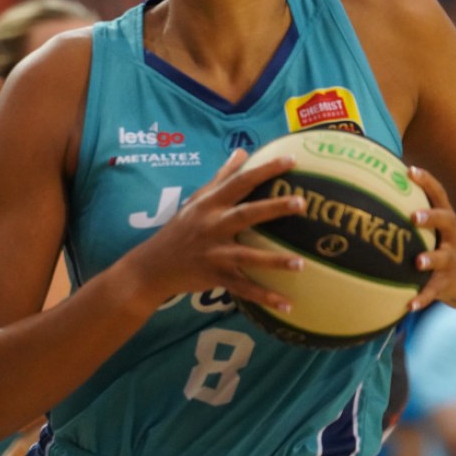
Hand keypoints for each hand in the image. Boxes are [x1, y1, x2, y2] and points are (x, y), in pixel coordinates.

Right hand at [128, 150, 305, 311]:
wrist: (153, 266)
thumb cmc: (181, 228)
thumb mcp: (196, 199)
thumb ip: (221, 176)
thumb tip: (243, 151)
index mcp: (210, 205)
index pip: (240, 181)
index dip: (265, 170)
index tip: (291, 160)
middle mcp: (213, 226)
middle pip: (246, 214)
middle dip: (273, 208)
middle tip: (302, 203)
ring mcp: (214, 253)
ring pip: (248, 256)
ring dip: (274, 261)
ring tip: (301, 263)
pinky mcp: (215, 277)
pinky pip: (244, 288)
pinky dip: (264, 297)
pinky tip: (288, 304)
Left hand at [406, 166, 455, 311]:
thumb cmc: (434, 241)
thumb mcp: (428, 224)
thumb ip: (405, 207)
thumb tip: (367, 183)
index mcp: (445, 217)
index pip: (438, 194)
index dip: (426, 181)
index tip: (409, 170)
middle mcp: (451, 236)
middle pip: (446, 220)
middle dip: (431, 217)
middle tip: (414, 216)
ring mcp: (450, 259)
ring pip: (443, 258)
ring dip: (431, 259)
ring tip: (417, 262)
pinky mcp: (445, 283)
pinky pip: (433, 292)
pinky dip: (422, 298)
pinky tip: (408, 305)